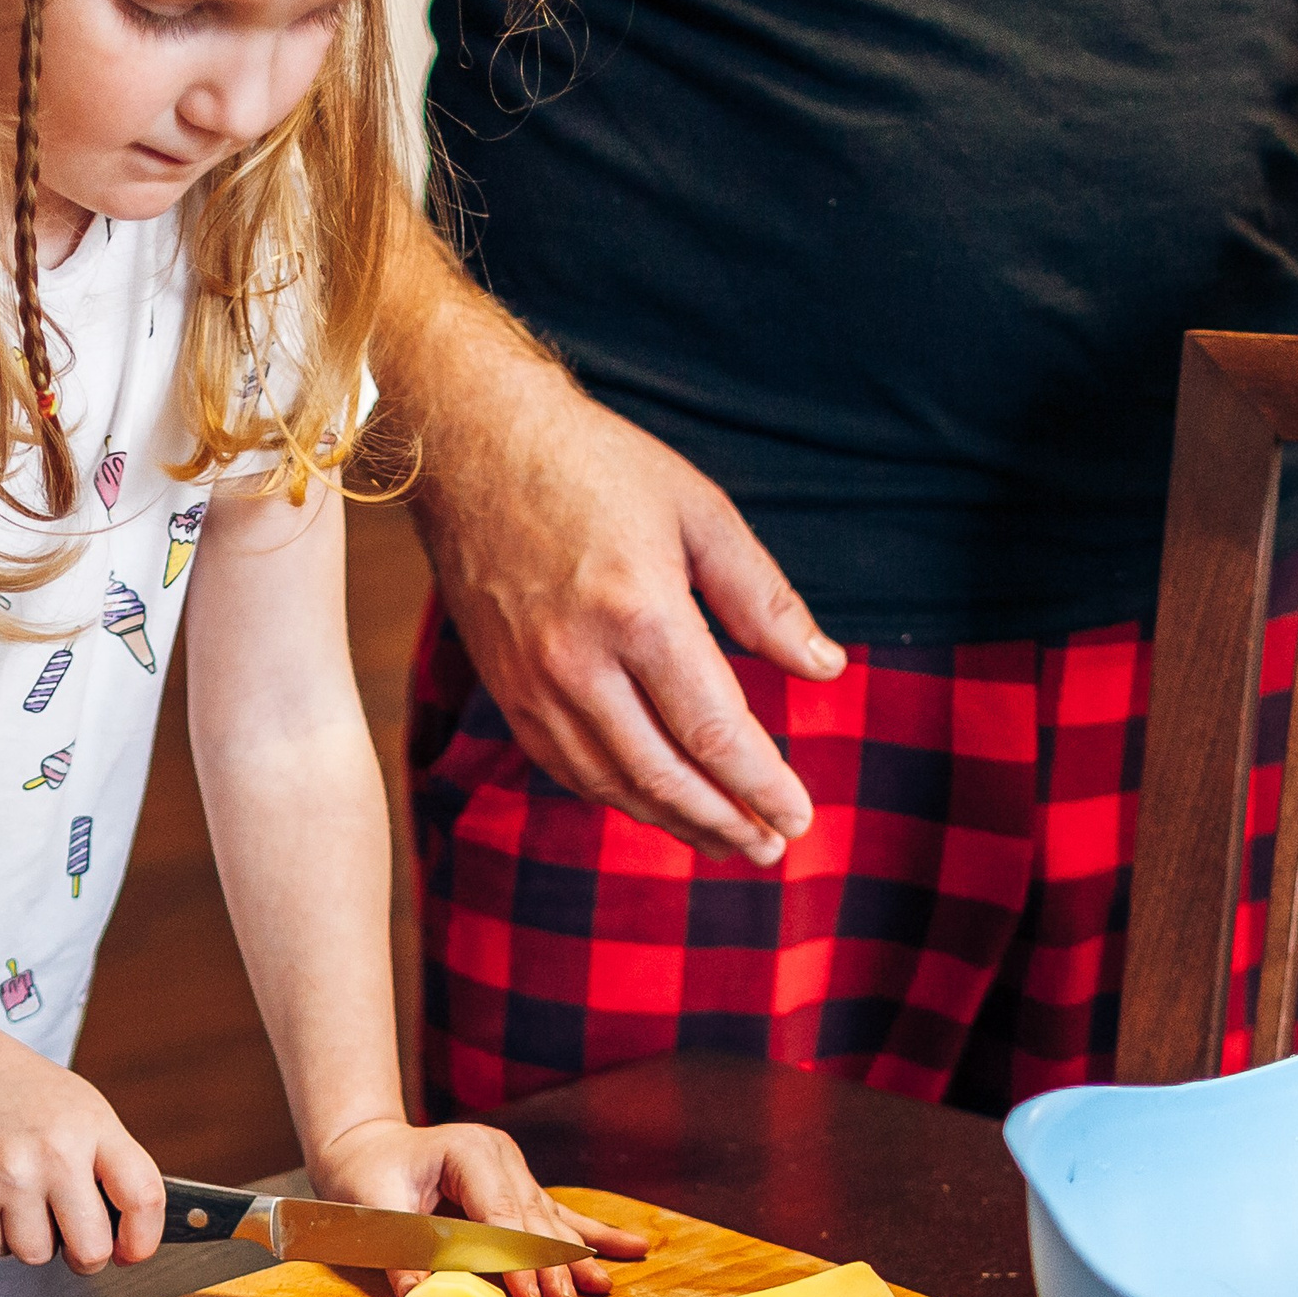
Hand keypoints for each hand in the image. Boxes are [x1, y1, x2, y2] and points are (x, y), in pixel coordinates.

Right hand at [0, 1020, 164, 1271]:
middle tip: (74, 1239)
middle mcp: (56, 1153)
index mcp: (93, 1126)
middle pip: (91, 1249)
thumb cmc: (18, 1090)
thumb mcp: (82, 1109)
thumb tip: (126, 1232)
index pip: (142, 1197)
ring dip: (33, 1240)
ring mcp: (11, 1178)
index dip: (144, 1238)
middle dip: (85, 1256)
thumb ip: (109, 1165)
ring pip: (38, 1256)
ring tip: (22, 1199)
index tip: (132, 1251)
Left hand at [312, 1118, 646, 1296]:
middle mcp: (500, 1156)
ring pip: (552, 1219)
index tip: (531, 1294)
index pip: (501, 1213)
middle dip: (551, 1264)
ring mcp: (514, 1169)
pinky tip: (632, 1247)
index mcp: (469, 1152)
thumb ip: (402, 1253)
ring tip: (600, 1286)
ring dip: (576, 1256)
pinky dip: (593, 1234)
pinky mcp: (519, 1187)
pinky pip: (559, 1214)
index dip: (517, 1256)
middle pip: (533, 1219)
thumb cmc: (368, 1174)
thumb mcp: (376, 1207)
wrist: (368, 1147)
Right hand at [411, 362, 840, 868]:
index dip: (763, 786)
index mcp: (640, 615)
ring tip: (726, 839)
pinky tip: (656, 802)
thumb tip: (826, 670)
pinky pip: (570, 768)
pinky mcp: (505, 694)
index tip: (799, 818)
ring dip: (676, 822)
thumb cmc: (595, 466)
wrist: (471, 447)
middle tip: (772, 849)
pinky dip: (620, 796)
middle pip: (665, 778)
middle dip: (726, 823)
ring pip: (614, 785)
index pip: (715, 733)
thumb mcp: (700, 512)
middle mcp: (579, 665)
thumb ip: (765, 599)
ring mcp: (534, 686)